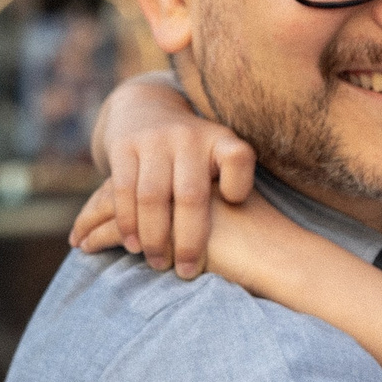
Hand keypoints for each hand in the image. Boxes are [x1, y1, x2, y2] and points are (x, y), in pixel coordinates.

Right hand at [69, 77, 253, 278]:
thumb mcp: (221, 155)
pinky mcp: (124, 147)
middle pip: (191, 195)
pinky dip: (128, 222)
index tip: (234, 202)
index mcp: (221, 141)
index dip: (239, 183)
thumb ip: (234, 186)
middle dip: (188, 239)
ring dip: (154, 237)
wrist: (147, 110)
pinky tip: (133, 245)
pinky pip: (124, 191)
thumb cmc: (195, 152)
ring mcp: (155, 141)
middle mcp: (190, 138)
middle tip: (187, 271)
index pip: (238, 158)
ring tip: (159, 263)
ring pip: (153, 197)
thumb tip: (257, 240)